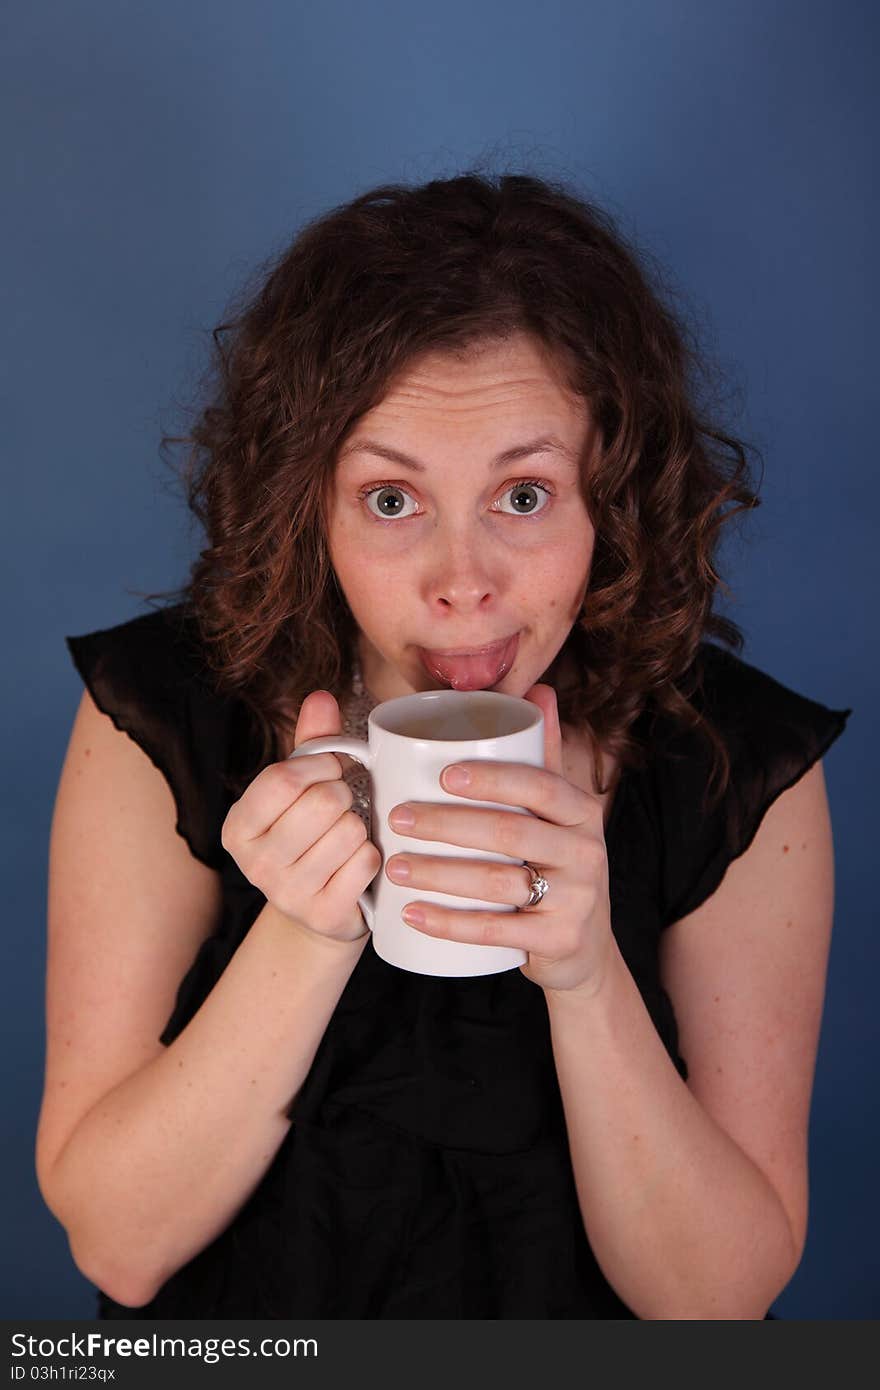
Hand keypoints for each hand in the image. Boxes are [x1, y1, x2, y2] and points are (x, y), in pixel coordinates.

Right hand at [220, 691, 379, 944]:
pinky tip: (359, 864)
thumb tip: (322, 698)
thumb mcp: (302, 791)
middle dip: (345, 795)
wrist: (320, 913)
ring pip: (349, 831)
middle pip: (322, 802)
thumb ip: (312, 744)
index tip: (332, 768)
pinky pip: (366, 863)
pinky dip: (372, 857)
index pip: (283, 778)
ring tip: (349, 836)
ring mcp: (287, 894)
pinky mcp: (323, 915)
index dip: (321, 764)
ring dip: (361, 827)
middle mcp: (255, 864)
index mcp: (238, 827)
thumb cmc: (312, 838)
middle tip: (343, 806)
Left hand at [384, 684, 614, 994]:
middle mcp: (587, 853)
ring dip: (439, 874)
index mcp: (582, 812)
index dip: (492, 777)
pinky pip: (497, 932)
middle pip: (510, 832)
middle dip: (446, 824)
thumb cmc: (557, 865)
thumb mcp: (561, 813)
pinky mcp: (558, 940)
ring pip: (499, 883)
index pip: (540, 785)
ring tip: (394, 866)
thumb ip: (545, 755)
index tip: (441, 774)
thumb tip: (539, 690)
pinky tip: (412, 913)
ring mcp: (576, 900)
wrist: (584, 947)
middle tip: (396, 818)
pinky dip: (450, 924)